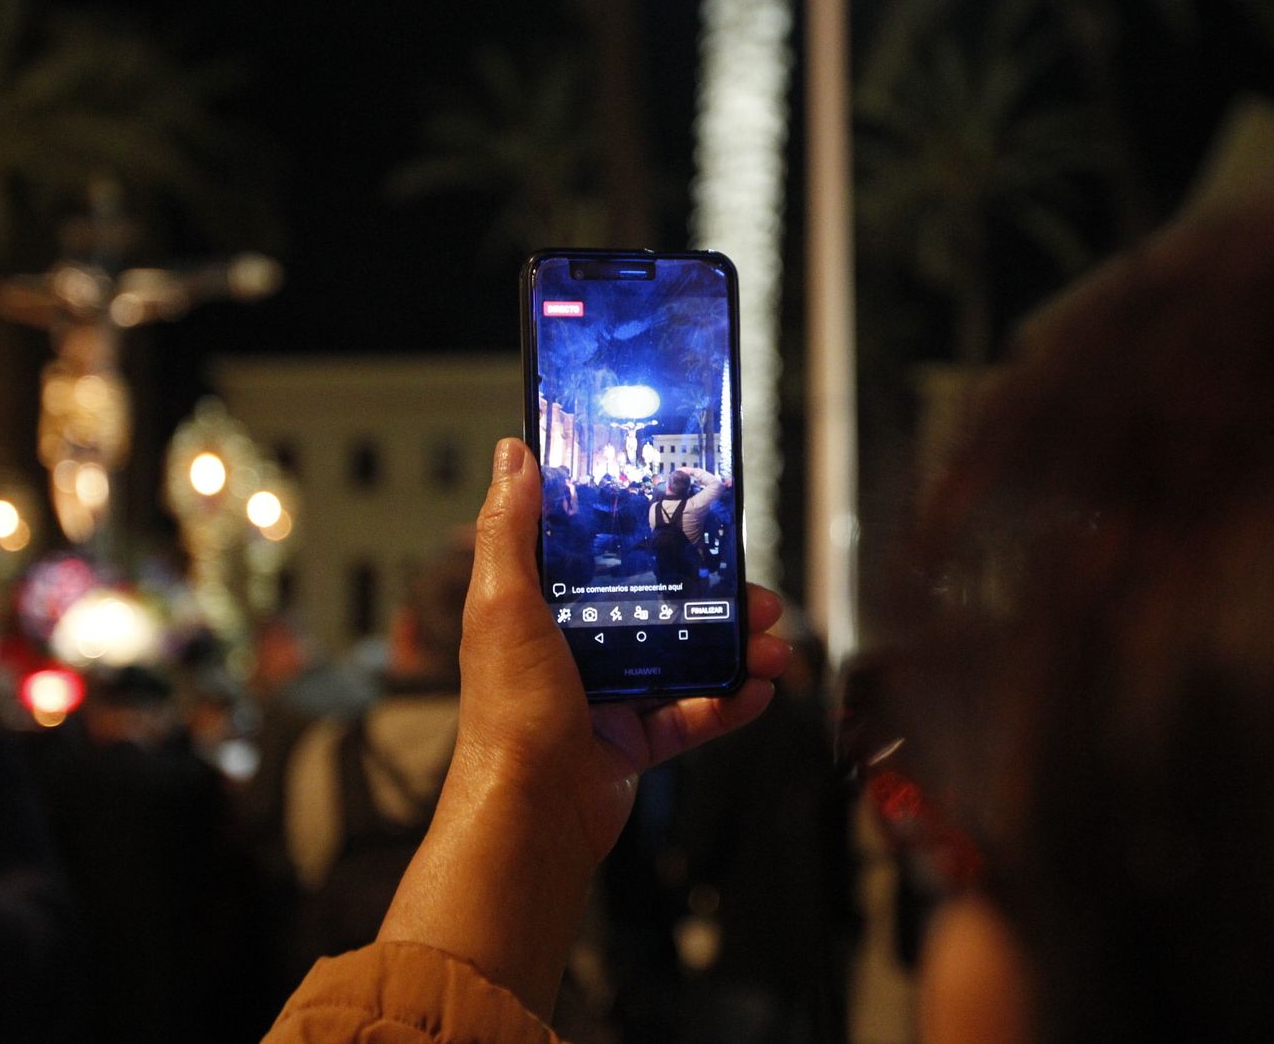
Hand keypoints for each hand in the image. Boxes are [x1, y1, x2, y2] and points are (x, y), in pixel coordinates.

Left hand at [457, 438, 788, 859]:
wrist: (532, 816)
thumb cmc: (509, 716)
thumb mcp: (503, 604)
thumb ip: (509, 529)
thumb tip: (512, 457)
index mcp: (541, 610)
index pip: (597, 555)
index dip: (643, 534)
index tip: (688, 516)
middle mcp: (573, 649)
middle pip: (656, 606)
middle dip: (711, 597)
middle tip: (751, 591)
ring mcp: (605, 696)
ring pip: (683, 659)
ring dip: (733, 648)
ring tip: (771, 644)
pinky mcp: (632, 741)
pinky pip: (691, 715)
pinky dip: (728, 703)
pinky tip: (757, 690)